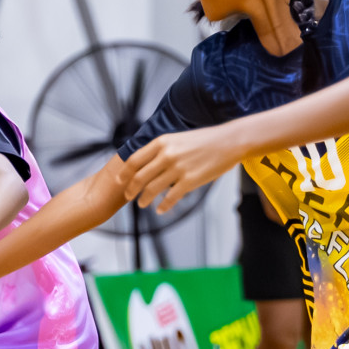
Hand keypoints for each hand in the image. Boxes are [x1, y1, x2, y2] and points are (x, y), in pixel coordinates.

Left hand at [118, 125, 242, 210]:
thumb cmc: (205, 140)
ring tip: (143, 203)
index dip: (124, 173)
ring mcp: (177, 169)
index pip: (134, 160)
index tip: (119, 181)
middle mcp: (166, 155)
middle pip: (139, 177)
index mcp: (161, 142)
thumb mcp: (177, 138)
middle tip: (129, 196)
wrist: (229, 141)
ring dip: (144, 199)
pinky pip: (170, 198)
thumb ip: (161, 149)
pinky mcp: (189, 181)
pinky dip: (163, 206)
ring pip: (151, 189)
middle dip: (131, 190)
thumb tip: (146, 163)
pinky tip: (160, 210)